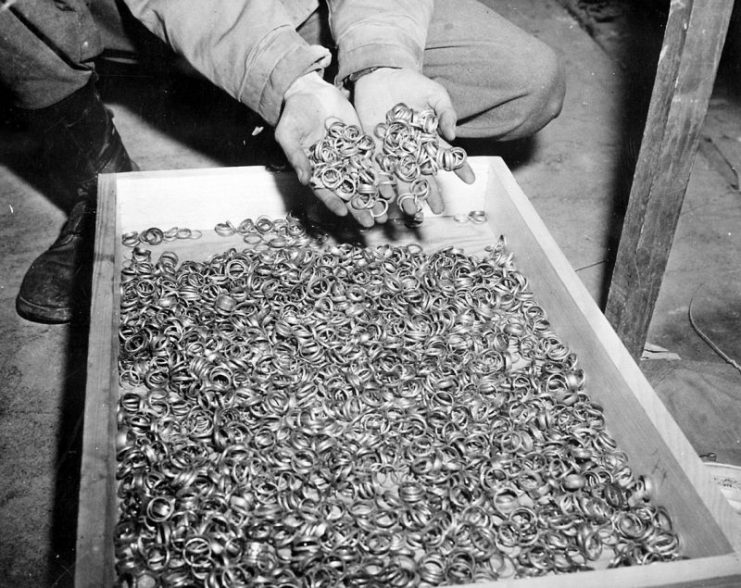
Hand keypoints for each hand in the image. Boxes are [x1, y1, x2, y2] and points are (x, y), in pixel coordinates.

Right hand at [276, 72, 375, 226]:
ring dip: (374, 197)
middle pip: (348, 192)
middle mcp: (333, 167)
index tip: (344, 213)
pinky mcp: (360, 144)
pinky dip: (381, 175)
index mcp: (314, 170)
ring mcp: (348, 157)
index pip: (324, 191)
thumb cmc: (293, 114)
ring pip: (363, 181)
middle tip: (372, 223)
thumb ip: (296, 156)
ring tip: (386, 211)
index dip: (333, 202)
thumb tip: (303, 179)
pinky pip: (372, 162)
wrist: (310, 91)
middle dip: (360, 208)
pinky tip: (391, 186)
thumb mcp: (288, 134)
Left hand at [353, 68, 474, 214]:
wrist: (380, 74)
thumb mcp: (434, 94)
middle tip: (438, 210)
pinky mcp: (374, 148)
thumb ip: (445, 112)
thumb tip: (453, 136)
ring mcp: (393, 151)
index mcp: (429, 138)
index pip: (446, 156)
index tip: (470, 180)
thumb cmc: (411, 83)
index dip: (459, 168)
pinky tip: (386, 196)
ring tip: (412, 211)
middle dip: (431, 193)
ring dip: (407, 195)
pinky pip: (378, 169)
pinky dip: (382, 182)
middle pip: (424, 175)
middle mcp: (412, 149)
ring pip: (402, 177)